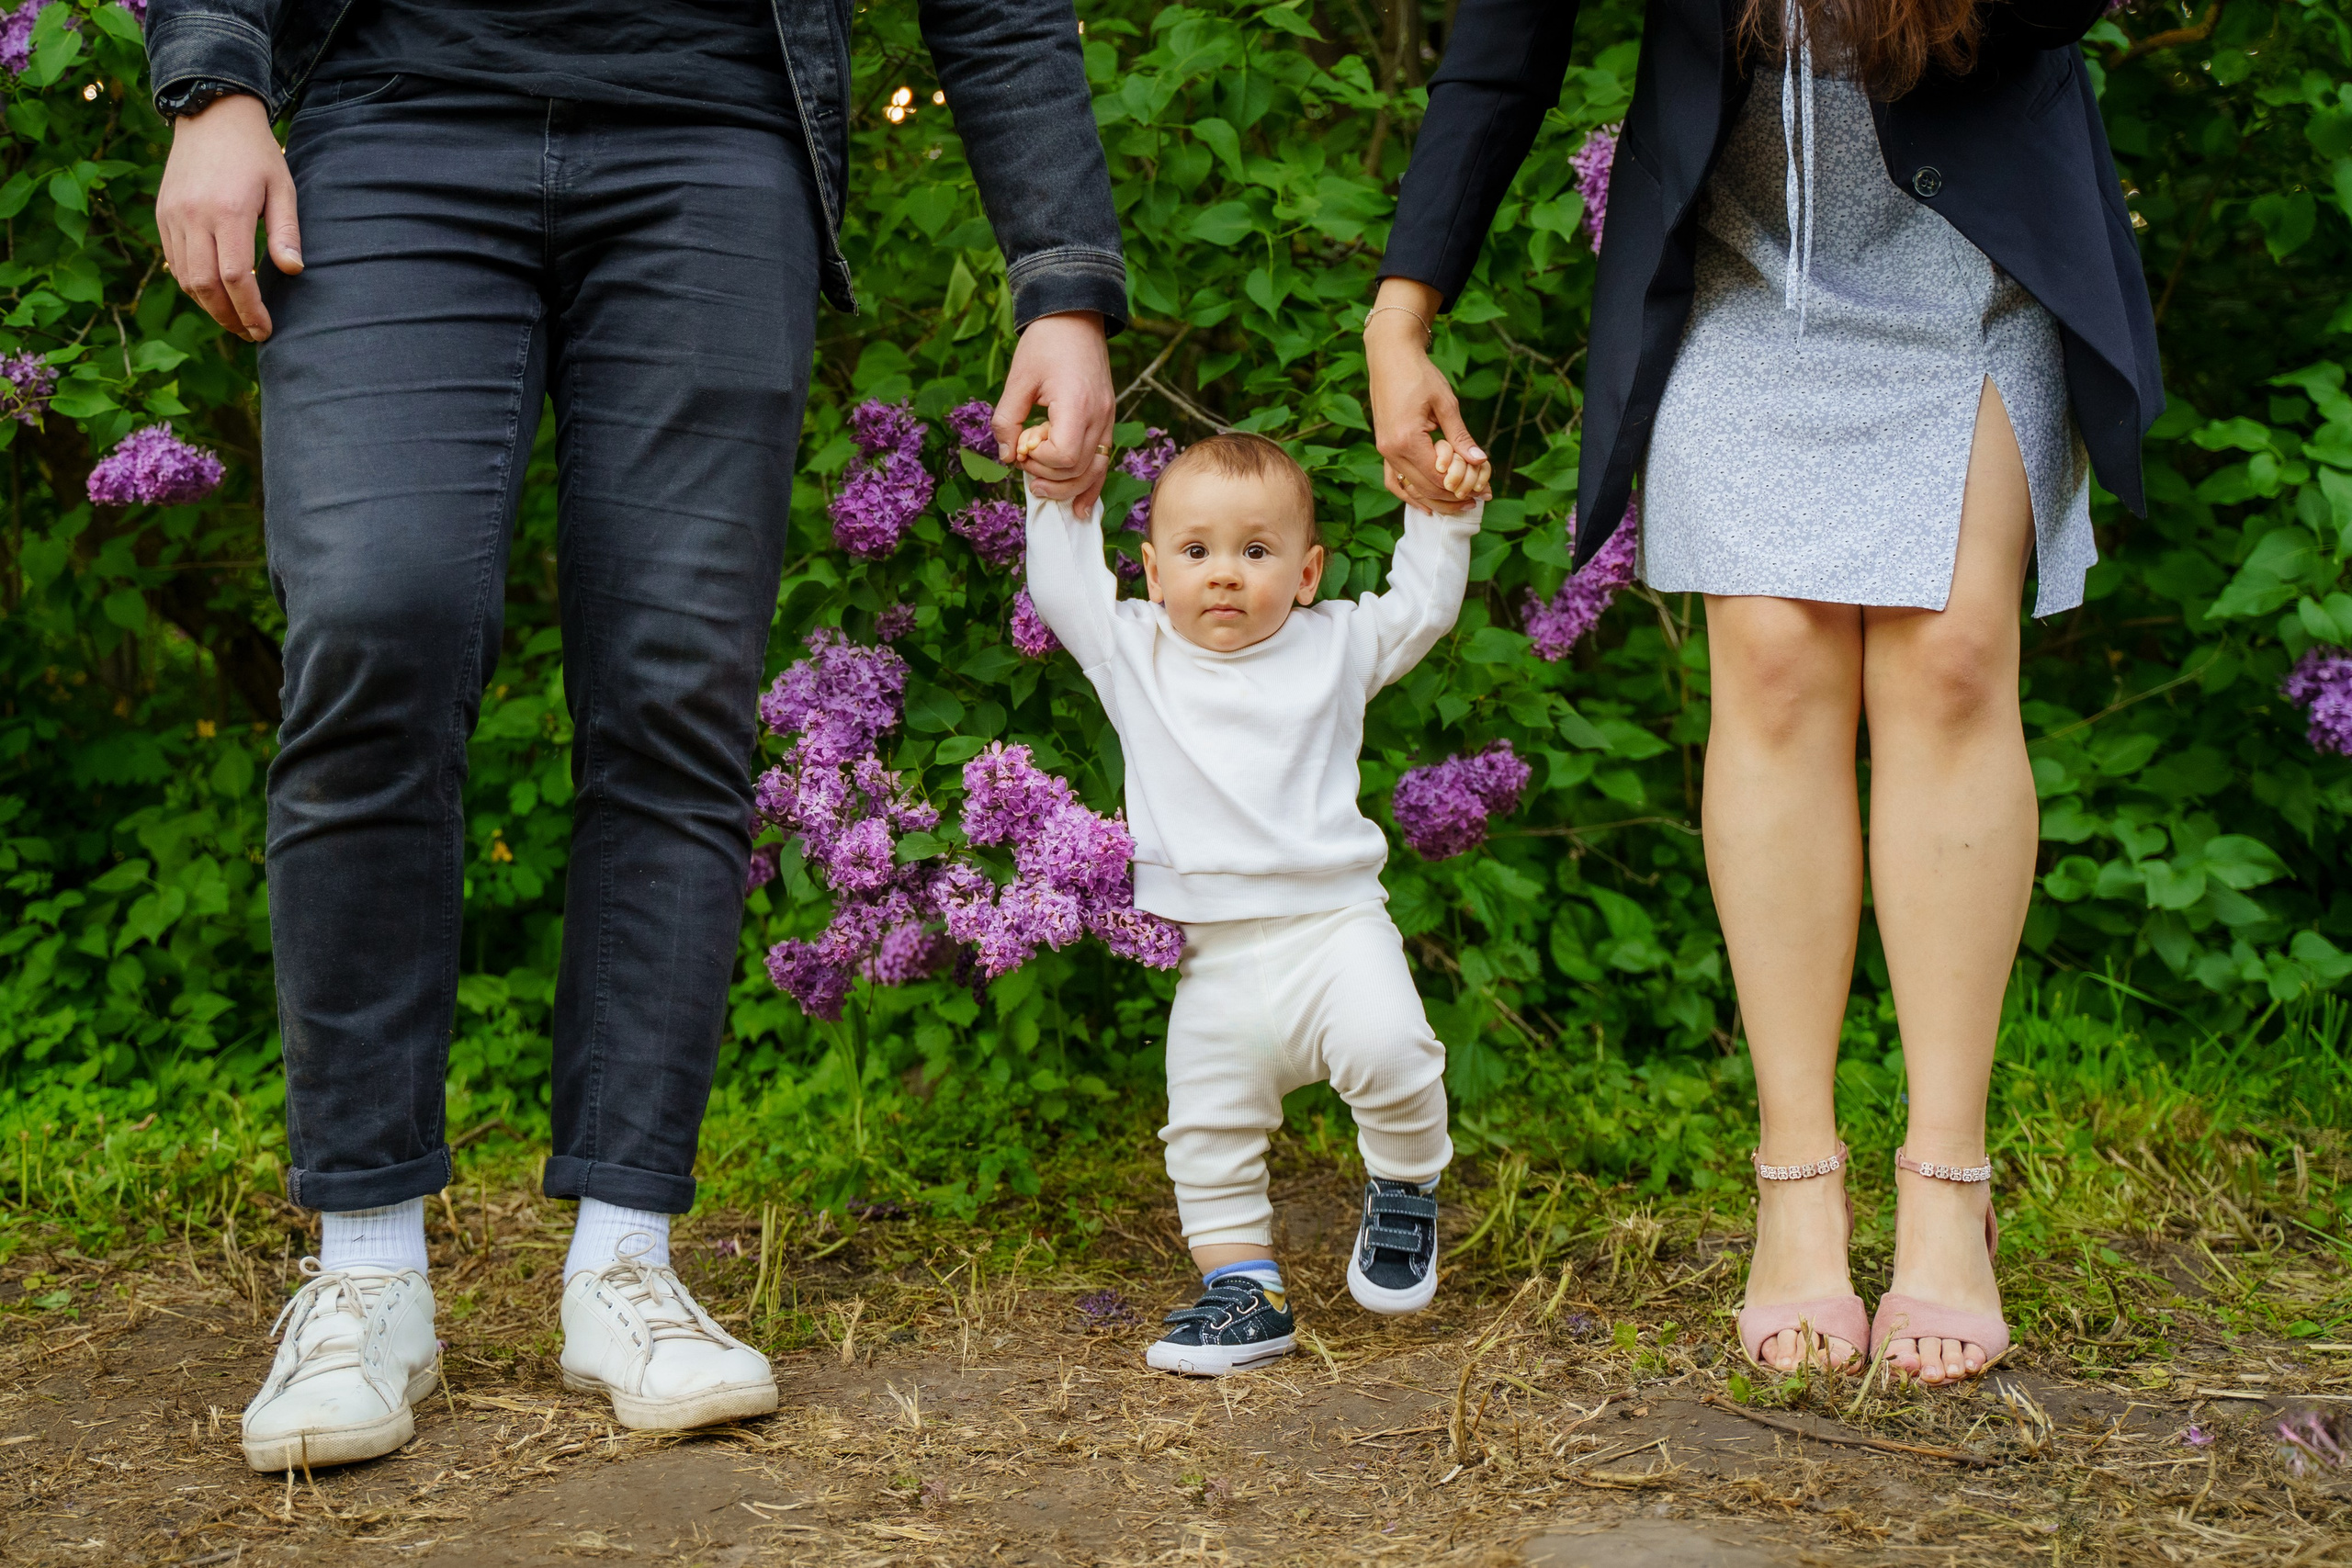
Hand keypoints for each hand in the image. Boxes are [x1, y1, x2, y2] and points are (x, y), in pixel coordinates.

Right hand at [156, 93, 302, 342]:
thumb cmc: (256, 153)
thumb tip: (293, 271)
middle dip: (228, 317)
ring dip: (209, 306)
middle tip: (251, 333)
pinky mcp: (162, 214)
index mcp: (228, 211)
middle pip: (205, 286)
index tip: (265, 329)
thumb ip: (286, 230)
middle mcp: (194, 216)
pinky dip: (193, 285)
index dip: (251, 310)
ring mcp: (173, 216)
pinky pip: (174, 262)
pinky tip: (215, 293)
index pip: (235, 277)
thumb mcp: (282, 187)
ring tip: (235, 318)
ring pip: (185, 278)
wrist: (211, 116)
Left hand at [994, 311, 1112, 511]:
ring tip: (1039, 488)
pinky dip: (1090, 486)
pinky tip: (1079, 507)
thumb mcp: (1017, 379)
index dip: (1038, 462)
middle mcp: (1099, 416)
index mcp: (1077, 404)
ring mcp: (1107, 419)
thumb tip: (1007, 457)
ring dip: (1066, 487)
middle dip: (1047, 476)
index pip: (1063, 456)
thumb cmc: (1045, 343)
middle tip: (1023, 463)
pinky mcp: (1107, 419)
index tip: (1021, 446)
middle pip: (1079, 470)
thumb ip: (1007, 420)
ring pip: (1094, 472)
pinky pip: (1103, 462)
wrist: (1075, 316)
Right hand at [1366, 278, 1483, 514]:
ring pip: (1409, 488)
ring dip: (1434, 499)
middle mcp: (1391, 450)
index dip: (1462, 487)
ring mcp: (1384, 451)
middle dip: (1452, 497)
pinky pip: (1393, 480)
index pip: (1438, 477)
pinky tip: (1425, 505)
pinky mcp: (1383, 447)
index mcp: (1407, 439)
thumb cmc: (1420, 375)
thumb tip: (1480, 461)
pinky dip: (1408, 495)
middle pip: (1424, 487)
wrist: (1391, 356)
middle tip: (1478, 500)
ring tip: (1459, 504)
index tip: (1483, 491)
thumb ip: (1460, 436)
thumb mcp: (1446, 403)